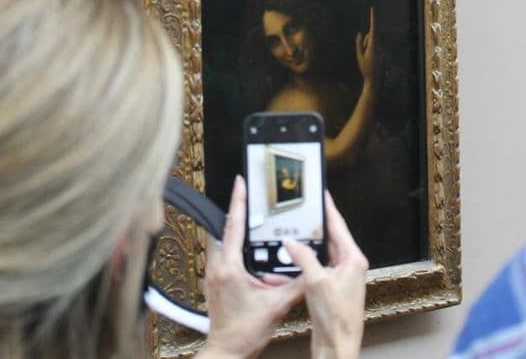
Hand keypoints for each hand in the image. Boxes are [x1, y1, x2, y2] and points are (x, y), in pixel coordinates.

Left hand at [201, 176, 302, 358]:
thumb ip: (297, 284)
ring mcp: (212, 276)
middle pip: (225, 230)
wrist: (227, 352)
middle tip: (248, 198)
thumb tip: (313, 270)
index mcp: (229, 267)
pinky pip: (222, 257)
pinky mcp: (214, 284)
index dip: (239, 202)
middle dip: (237, 213)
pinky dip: (234, 249)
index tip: (240, 183)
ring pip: (222, 243)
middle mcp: (217, 267)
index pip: (234, 225)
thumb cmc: (244, 332)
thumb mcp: (277, 306)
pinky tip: (247, 253)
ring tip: (250, 222)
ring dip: (234, 232)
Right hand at [284, 192, 367, 358]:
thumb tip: (293, 243)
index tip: (322, 194)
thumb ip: (304, 258)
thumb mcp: (317, 282)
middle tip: (300, 213)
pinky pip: (313, 271)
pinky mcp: (330, 289)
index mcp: (352, 260)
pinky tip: (282, 270)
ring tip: (286, 240)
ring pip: (318, 255)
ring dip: (302, 251)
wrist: (337, 345)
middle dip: (312, 228)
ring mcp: (340, 278)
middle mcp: (349, 266)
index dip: (329, 208)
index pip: (339, 226)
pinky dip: (299, 269)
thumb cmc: (336, 319)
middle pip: (329, 239)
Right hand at [355, 6, 379, 85]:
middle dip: (366, 40)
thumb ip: (359, 43)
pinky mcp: (383, 53)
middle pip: (371, 36)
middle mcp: (380, 46)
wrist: (375, 80)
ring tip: (367, 59)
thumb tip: (361, 32)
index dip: (373, 18)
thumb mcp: (359, 56)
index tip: (373, 9)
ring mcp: (382, 50)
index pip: (373, 28)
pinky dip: (371, 51)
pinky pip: (376, 47)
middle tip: (363, 53)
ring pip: (373, 42)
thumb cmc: (365, 68)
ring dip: (368, 46)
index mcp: (373, 46)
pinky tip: (372, 62)